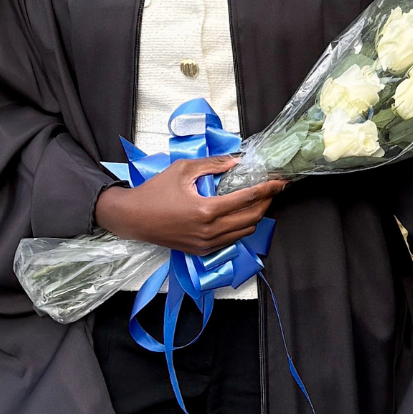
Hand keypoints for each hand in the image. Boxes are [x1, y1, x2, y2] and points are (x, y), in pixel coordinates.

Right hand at [93, 156, 286, 253]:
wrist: (132, 218)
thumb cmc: (155, 191)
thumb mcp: (183, 169)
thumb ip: (212, 165)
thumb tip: (237, 162)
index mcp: (206, 209)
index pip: (248, 199)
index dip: (268, 189)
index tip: (280, 182)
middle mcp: (209, 230)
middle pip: (252, 218)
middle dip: (267, 202)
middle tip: (272, 190)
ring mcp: (206, 244)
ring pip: (245, 232)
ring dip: (256, 216)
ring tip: (258, 201)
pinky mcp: (202, 251)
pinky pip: (231, 240)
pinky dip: (241, 228)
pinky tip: (240, 215)